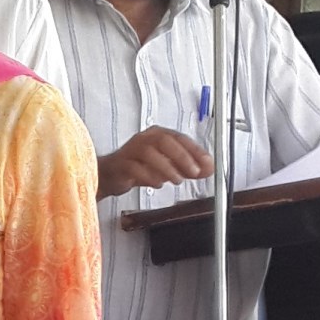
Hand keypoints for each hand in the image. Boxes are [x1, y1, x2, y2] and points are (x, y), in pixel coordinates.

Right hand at [98, 129, 212, 202]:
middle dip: (182, 157)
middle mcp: (144, 139)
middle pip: (164, 141)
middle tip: (193, 173)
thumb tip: (209, 168)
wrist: (109, 176)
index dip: (195, 150)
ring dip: (166, 168)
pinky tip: (157, 184)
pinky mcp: (121, 165)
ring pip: (149, 153)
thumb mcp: (169, 168)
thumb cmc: (140, 167)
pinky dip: (148, 177)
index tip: (206, 164)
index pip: (179, 138)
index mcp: (158, 135)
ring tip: (177, 180)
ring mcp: (131, 151)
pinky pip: (134, 168)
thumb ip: (189, 168)